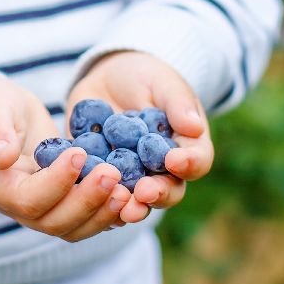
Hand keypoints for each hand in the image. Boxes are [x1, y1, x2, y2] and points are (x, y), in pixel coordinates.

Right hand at [0, 73, 131, 241]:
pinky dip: (109, 213)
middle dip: (87, 201)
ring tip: (127, 190)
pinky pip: (86, 218)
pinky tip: (132, 196)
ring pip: (74, 228)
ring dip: (102, 213)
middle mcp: (19, 205)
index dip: (56, 182)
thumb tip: (4, 156)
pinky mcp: (62, 200)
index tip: (79, 153)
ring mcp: (42, 206)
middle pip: (55, 222)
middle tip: (113, 173)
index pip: (28, 200)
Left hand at [67, 52, 213, 222]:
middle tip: (144, 193)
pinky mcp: (101, 177)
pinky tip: (87, 194)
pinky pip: (100, 193)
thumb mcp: (162, 81)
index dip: (189, 165)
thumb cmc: (145, 76)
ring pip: (135, 201)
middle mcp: (161, 169)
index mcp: (185, 146)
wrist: (106, 78)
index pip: (196, 162)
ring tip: (121, 207)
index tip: (174, 161)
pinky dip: (95, 197)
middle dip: (157, 194)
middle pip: (168, 190)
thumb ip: (178, 103)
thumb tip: (195, 126)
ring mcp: (131, 177)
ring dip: (129, 206)